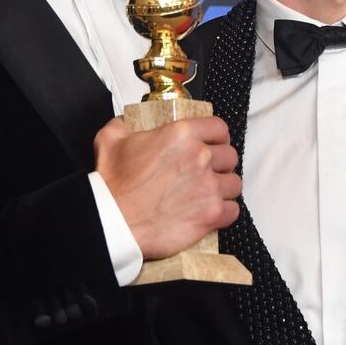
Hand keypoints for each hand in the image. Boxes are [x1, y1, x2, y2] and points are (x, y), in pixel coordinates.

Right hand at [94, 115, 240, 260]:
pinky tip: (210, 212)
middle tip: (207, 171)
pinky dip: (225, 212)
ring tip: (209, 193)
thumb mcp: (110, 140)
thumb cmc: (113, 185)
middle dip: (221, 163)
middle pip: (230, 155)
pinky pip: (233, 210)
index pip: (218, 128)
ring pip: (234, 183)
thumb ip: (122, 125)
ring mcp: (208, 186)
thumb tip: (126, 123)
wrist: (113, 221)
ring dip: (224, 188)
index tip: (212, 144)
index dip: (216, 137)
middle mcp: (199, 157)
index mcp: (181, 134)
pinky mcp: (211, 214)